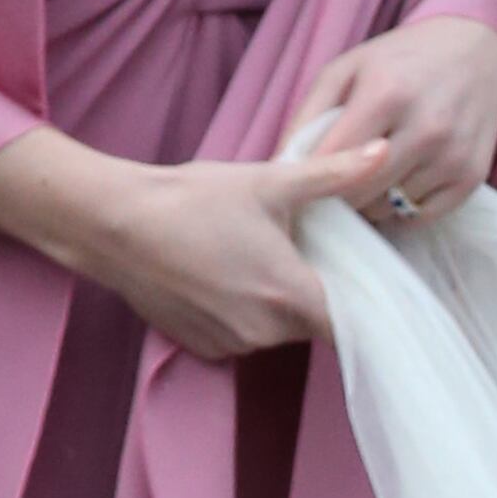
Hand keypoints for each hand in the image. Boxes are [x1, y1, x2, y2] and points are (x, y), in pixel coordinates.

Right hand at [68, 142, 392, 358]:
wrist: (111, 222)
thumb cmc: (192, 200)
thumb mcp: (271, 182)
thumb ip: (335, 174)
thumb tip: (386, 151)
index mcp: (289, 296)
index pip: (350, 322)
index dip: (365, 305)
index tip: (368, 281)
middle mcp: (261, 333)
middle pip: (315, 324)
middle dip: (319, 292)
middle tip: (309, 251)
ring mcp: (227, 344)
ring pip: (279, 331)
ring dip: (280, 303)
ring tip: (263, 257)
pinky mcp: (198, 346)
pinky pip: (243, 336)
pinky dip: (245, 313)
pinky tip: (230, 276)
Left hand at [293, 16, 496, 226]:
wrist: (479, 49)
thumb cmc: (402, 59)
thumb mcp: (345, 69)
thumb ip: (307, 117)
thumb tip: (281, 171)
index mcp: (388, 94)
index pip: (332, 162)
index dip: (309, 176)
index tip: (300, 180)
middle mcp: (427, 127)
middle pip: (359, 192)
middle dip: (337, 193)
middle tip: (331, 181)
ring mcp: (454, 154)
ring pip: (389, 208)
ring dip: (371, 200)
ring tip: (369, 176)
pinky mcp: (473, 175)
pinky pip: (421, 215)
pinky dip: (402, 208)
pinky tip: (398, 182)